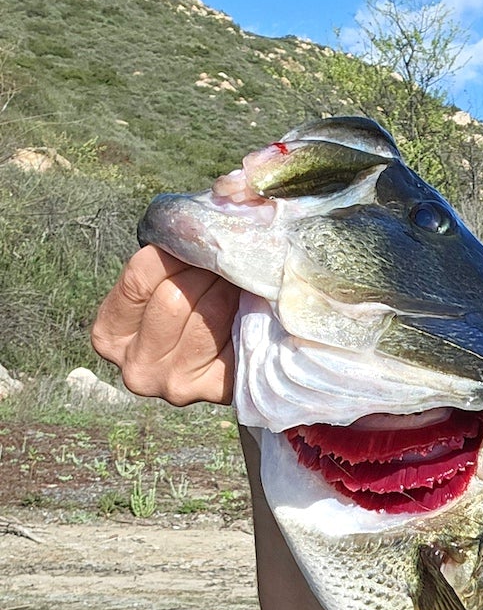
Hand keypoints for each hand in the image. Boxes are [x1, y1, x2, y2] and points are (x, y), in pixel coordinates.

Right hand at [92, 246, 237, 404]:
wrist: (224, 359)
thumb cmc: (184, 308)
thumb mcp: (159, 284)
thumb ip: (164, 258)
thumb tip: (194, 218)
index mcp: (108, 335)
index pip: (138, 278)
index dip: (173, 251)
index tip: (195, 239)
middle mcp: (135, 368)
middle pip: (172, 298)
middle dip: (204, 270)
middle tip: (224, 259)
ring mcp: (173, 385)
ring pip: (206, 315)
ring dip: (228, 288)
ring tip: (236, 278)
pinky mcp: (214, 391)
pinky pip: (234, 336)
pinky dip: (245, 313)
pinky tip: (247, 305)